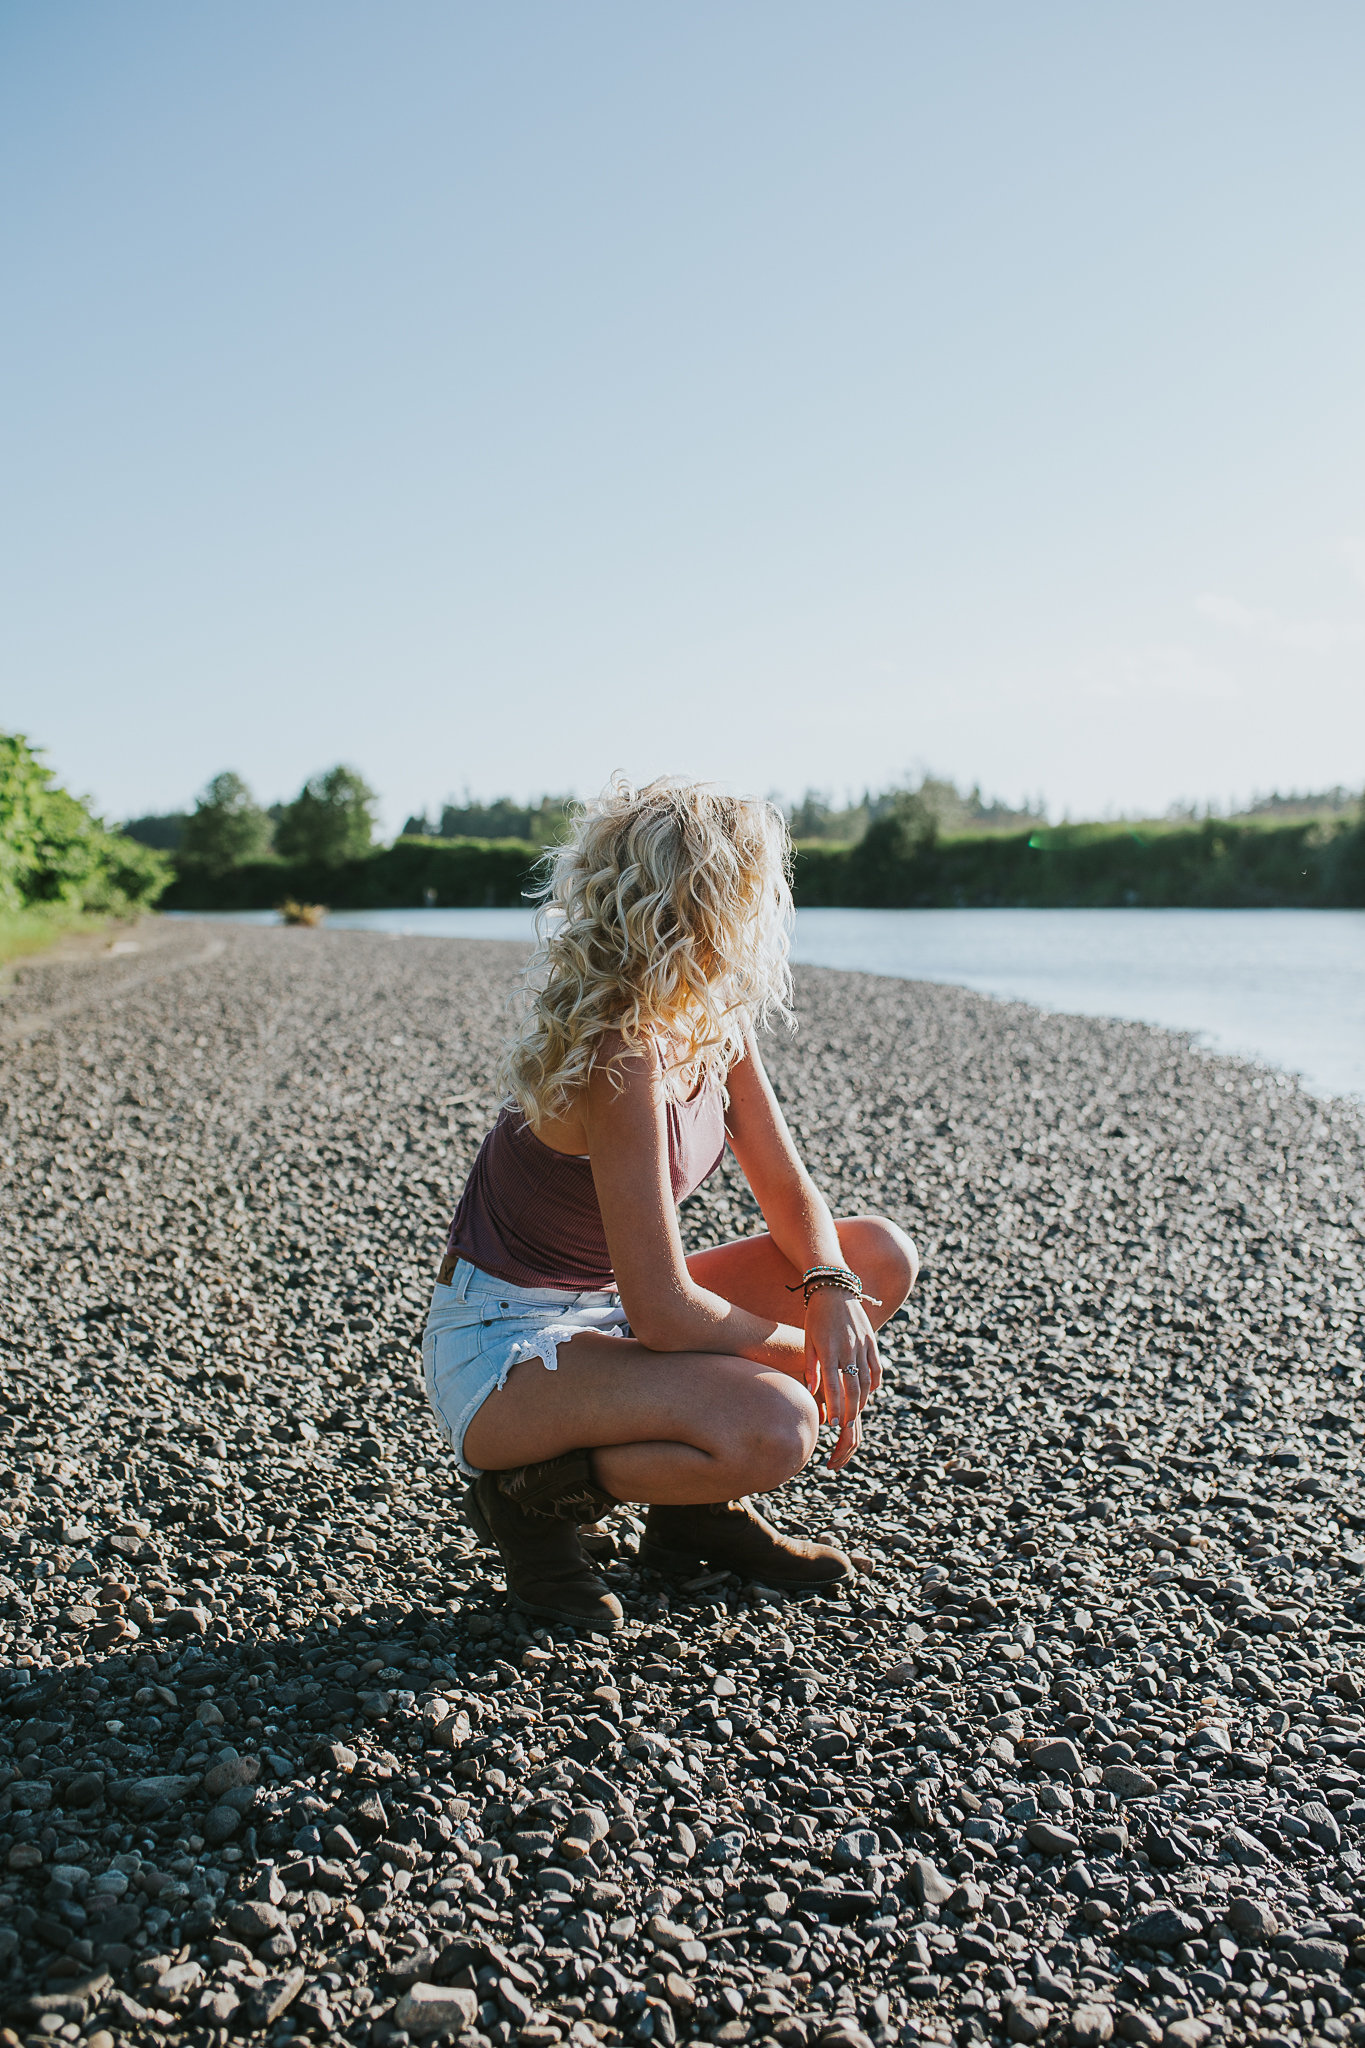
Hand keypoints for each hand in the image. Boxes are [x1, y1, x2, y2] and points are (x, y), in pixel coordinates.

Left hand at [803, 1287, 881, 1470]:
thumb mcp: (808, 1340)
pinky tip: (870, 1392)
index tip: (832, 1424)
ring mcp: (862, 1344)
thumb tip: (811, 1391)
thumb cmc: (815, 1317)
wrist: (834, 1288)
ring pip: (866, 1380)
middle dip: (850, 1410)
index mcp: (829, 1350)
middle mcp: (848, 1349)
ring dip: (862, 1400)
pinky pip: (876, 1366)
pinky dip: (874, 1382)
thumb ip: (811, 1366)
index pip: (833, 1387)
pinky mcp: (871, 1340)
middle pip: (853, 1388)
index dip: (834, 1408)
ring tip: (856, 1413)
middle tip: (845, 1426)